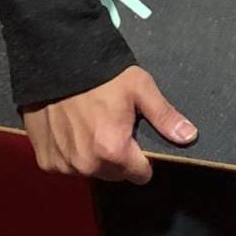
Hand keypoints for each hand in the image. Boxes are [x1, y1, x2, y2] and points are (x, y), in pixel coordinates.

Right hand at [19, 64, 195, 183]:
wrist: (55, 61)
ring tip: (88, 125)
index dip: (142, 158)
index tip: (134, 137)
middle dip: (117, 156)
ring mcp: (63, 165)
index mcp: (113, 151)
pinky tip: (69, 128)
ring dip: (92, 156)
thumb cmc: (101, 74)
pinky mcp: (45, 160)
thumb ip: (164, 116)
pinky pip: (65, 165)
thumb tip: (189, 137)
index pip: (140, 175)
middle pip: (114, 174)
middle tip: (110, 125)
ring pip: (89, 170)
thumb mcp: (139, 88)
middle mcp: (87, 165)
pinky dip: (69, 152)